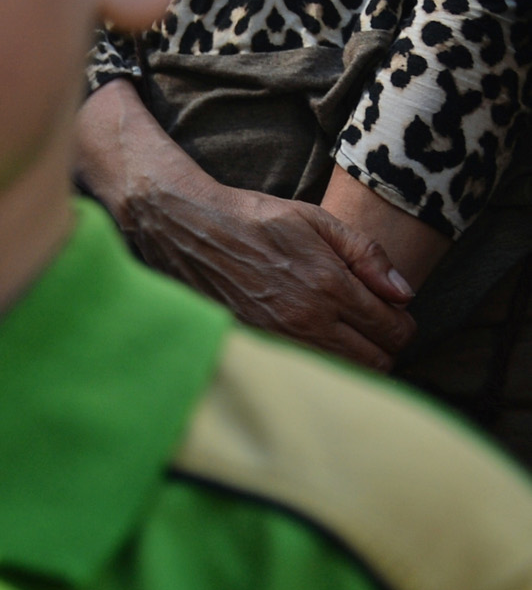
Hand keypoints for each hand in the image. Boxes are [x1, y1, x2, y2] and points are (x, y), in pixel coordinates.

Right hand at [76, 82, 415, 368]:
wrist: (184, 225)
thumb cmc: (250, 217)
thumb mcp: (313, 218)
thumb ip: (365, 253)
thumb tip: (404, 293)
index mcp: (328, 284)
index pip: (395, 329)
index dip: (401, 321)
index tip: (389, 309)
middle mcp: (306, 319)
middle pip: (377, 361)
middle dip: (382, 343)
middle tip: (368, 322)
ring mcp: (278, 337)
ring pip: (343, 372)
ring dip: (351, 355)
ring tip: (338, 328)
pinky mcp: (255, 345)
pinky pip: (305, 369)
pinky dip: (317, 359)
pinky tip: (307, 334)